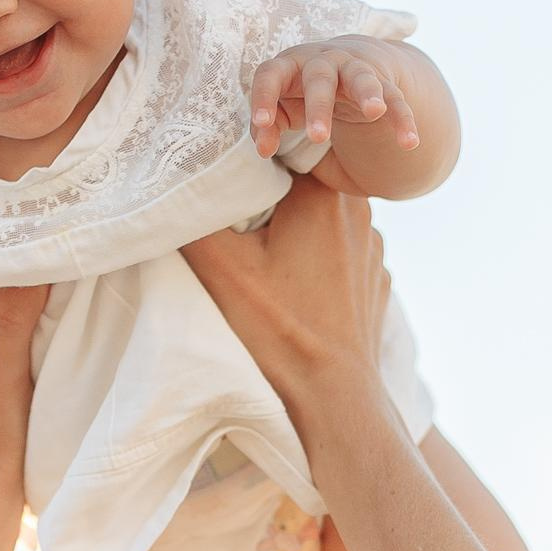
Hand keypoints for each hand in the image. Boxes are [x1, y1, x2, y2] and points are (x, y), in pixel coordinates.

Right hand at [185, 176, 391, 424]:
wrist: (334, 395)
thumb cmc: (280, 329)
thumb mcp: (221, 267)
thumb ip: (195, 216)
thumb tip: (175, 184)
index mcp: (323, 195)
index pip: (280, 155)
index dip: (246, 168)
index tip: (224, 192)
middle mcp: (358, 212)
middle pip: (300, 188)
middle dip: (268, 204)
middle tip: (238, 231)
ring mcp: (373, 248)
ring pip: (322, 222)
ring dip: (294, 233)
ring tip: (267, 265)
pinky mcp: (376, 280)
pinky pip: (340, 255)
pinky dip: (318, 263)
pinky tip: (297, 290)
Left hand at [250, 38, 418, 163]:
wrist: (346, 62)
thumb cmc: (301, 92)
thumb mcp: (283, 108)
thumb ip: (267, 128)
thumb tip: (264, 150)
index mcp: (291, 65)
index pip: (271, 74)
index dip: (264, 96)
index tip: (261, 122)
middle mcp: (323, 62)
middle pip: (320, 78)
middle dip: (319, 106)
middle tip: (318, 137)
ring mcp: (355, 70)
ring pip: (362, 78)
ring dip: (368, 93)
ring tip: (375, 112)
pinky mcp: (383, 83)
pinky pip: (395, 99)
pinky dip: (403, 120)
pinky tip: (410, 143)